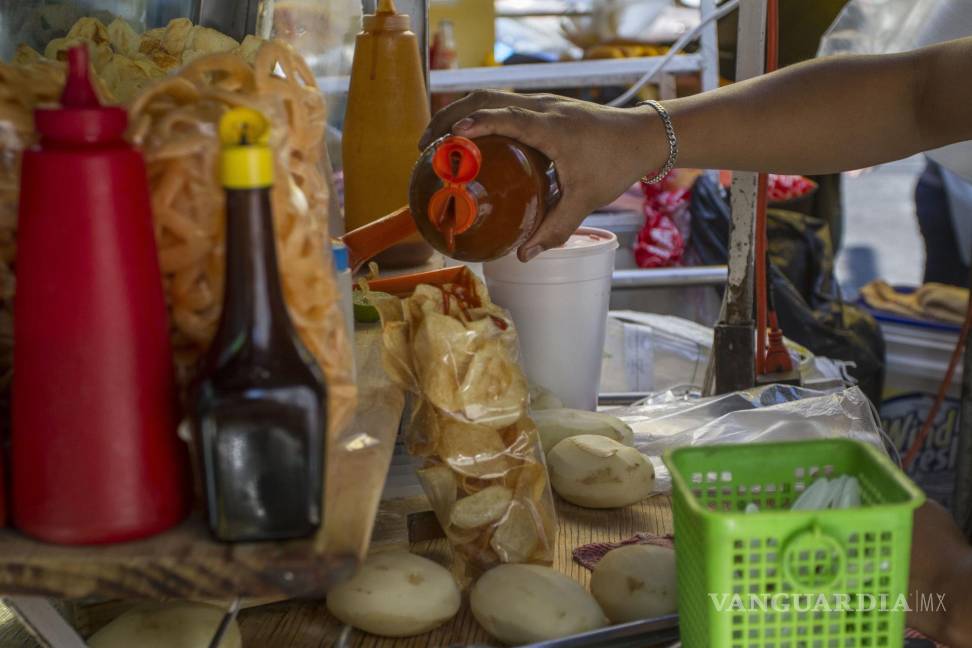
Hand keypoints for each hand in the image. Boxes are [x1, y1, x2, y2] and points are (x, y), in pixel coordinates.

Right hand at [420, 91, 667, 261]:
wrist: (643, 136)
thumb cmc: (616, 165)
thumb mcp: (586, 200)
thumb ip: (556, 228)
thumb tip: (524, 256)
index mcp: (552, 127)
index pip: (506, 117)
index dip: (476, 125)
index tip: (448, 140)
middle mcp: (543, 107)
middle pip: (486, 99)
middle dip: (450, 117)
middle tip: (425, 145)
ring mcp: (542, 102)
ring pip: (491, 95)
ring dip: (459, 112)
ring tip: (436, 140)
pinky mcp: (543, 105)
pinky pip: (502, 101)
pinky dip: (476, 113)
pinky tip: (466, 137)